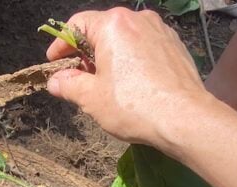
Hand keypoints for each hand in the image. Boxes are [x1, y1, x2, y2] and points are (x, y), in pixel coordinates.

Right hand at [44, 8, 207, 147]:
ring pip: (125, 38)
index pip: (78, 24)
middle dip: (86, 53)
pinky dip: (131, 60)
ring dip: (110, 57)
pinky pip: (144, 47)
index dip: (62, 43)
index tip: (54, 62)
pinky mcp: (174, 45)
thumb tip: (55, 81)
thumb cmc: (133, 106)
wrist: (182, 117)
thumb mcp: (91, 98)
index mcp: (113, 25)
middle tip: (77, 77)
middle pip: (103, 30)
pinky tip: (130, 84)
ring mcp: (159, 30)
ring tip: (104, 83)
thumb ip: (69, 85)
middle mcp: (138, 18)